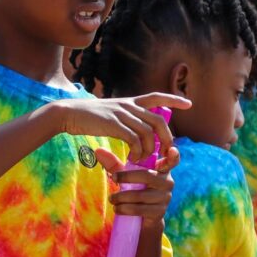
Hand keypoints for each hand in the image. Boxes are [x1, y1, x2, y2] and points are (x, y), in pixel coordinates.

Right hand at [49, 93, 190, 163]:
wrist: (68, 113)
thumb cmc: (87, 117)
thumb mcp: (110, 113)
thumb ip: (124, 119)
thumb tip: (134, 132)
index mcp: (129, 102)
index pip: (156, 96)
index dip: (173, 100)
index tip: (188, 103)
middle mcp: (129, 105)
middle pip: (158, 121)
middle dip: (167, 139)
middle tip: (167, 153)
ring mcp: (122, 114)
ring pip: (148, 132)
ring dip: (149, 150)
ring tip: (143, 160)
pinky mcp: (114, 124)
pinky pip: (134, 139)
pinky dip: (137, 151)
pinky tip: (132, 159)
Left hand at [95, 146, 179, 225]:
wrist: (143, 219)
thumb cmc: (135, 190)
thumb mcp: (126, 176)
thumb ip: (114, 164)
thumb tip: (98, 151)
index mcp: (162, 170)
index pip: (172, 160)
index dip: (174, 155)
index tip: (172, 149)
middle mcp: (167, 182)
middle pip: (147, 176)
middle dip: (126, 177)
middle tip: (113, 179)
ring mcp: (165, 198)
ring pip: (140, 195)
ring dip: (122, 197)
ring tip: (112, 199)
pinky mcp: (159, 212)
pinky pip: (140, 209)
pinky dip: (125, 209)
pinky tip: (117, 209)